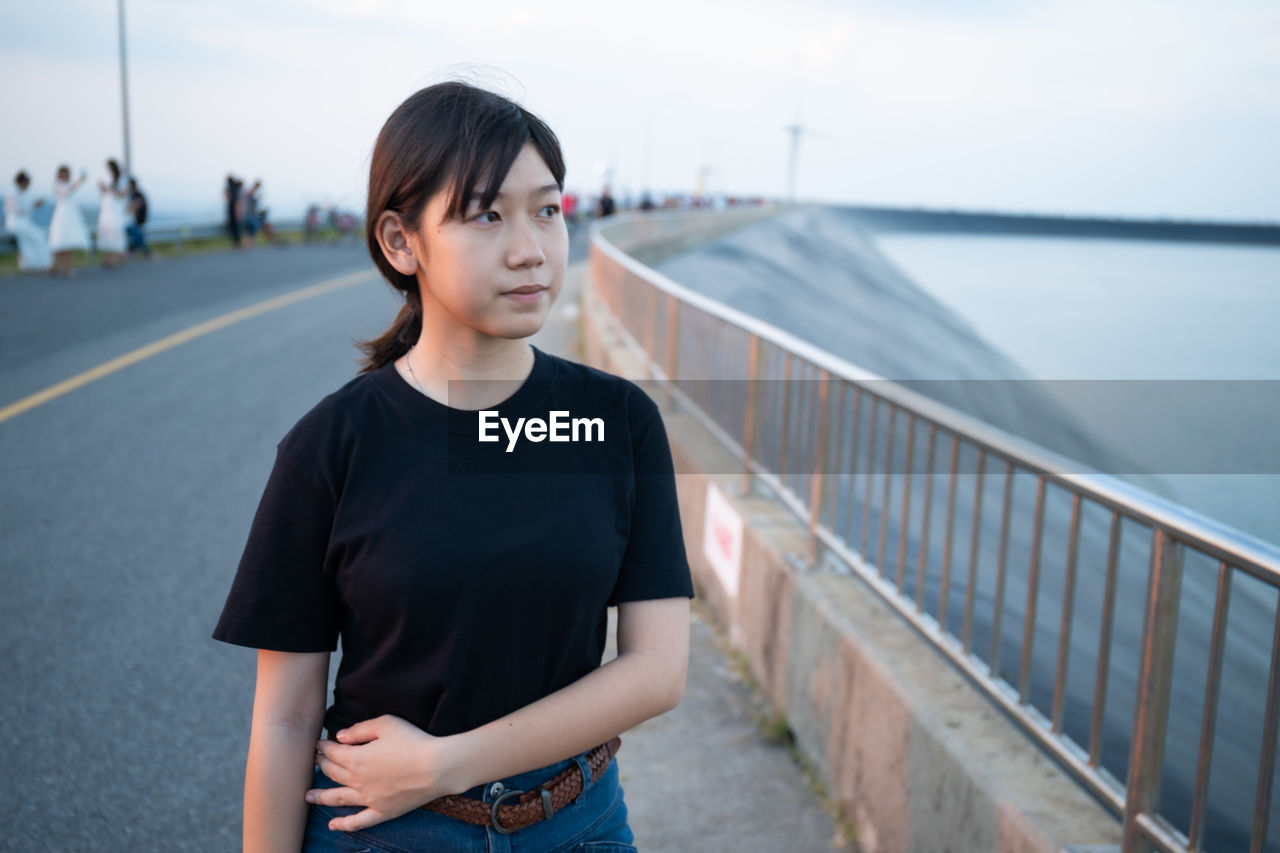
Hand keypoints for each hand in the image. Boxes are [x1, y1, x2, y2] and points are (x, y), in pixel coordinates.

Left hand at [306, 715, 462, 832]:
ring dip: (320, 797)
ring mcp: (368, 799)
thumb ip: (359, 730)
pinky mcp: (382, 811)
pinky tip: (333, 825)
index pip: (332, 752)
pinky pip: (359, 821)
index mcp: (356, 758)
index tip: (320, 744)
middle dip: (322, 765)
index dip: (324, 747)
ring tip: (308, 797)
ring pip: (338, 798)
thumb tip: (340, 737)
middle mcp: (357, 781)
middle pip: (333, 773)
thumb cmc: (413, 741)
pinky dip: (344, 824)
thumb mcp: (386, 724)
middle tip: (316, 761)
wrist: (437, 767)